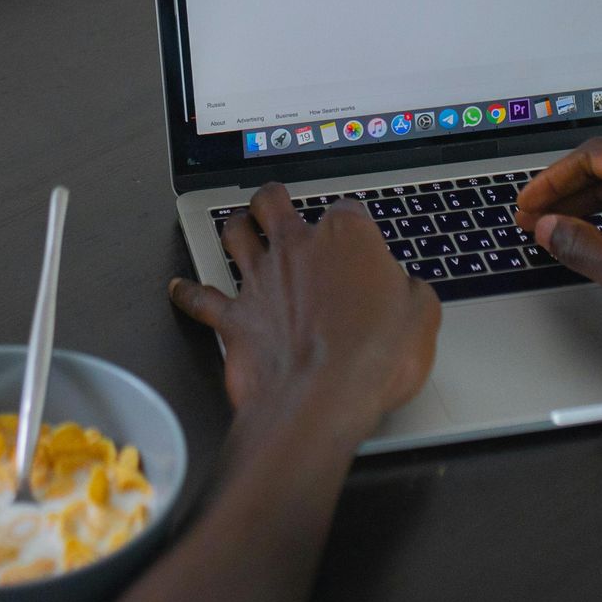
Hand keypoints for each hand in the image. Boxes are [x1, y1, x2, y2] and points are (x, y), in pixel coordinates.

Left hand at [169, 184, 441, 437]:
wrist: (321, 400)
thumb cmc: (373, 359)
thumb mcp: (422, 320)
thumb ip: (411, 294)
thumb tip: (408, 291)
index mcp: (346, 238)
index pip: (348, 210)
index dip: (354, 224)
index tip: (361, 241)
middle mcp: (297, 248)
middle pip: (274, 203)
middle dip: (274, 200)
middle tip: (276, 203)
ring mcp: (260, 280)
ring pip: (234, 233)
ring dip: (235, 228)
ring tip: (237, 226)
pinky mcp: (234, 317)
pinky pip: (201, 299)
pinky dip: (188, 293)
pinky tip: (179, 288)